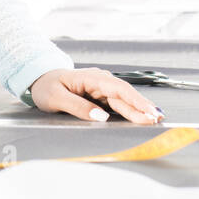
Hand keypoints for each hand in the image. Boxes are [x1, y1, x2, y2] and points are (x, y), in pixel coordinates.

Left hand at [26, 68, 162, 123]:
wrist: (40, 80)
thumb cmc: (47, 87)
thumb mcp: (56, 98)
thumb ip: (78, 107)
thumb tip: (102, 117)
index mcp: (92, 78)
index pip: (119, 89)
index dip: (136, 101)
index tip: (149, 111)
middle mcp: (101, 81)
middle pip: (125, 96)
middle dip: (142, 107)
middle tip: (158, 120)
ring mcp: (101, 89)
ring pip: (124, 101)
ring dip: (139, 110)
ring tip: (155, 120)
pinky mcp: (100, 96)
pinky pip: (118, 104)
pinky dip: (131, 111)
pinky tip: (142, 117)